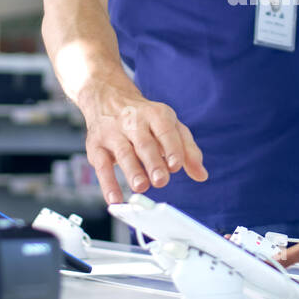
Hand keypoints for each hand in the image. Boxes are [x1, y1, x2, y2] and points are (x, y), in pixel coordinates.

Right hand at [78, 85, 207, 203]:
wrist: (107, 99)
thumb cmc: (146, 120)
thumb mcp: (170, 126)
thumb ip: (187, 150)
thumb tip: (202, 175)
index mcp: (156, 114)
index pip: (165, 131)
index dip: (171, 148)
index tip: (176, 165)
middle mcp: (133, 121)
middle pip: (144, 143)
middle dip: (153, 162)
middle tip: (161, 181)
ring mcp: (113, 132)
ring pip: (123, 152)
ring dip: (132, 171)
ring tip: (141, 187)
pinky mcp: (96, 145)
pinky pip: (101, 165)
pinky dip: (107, 183)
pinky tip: (115, 199)